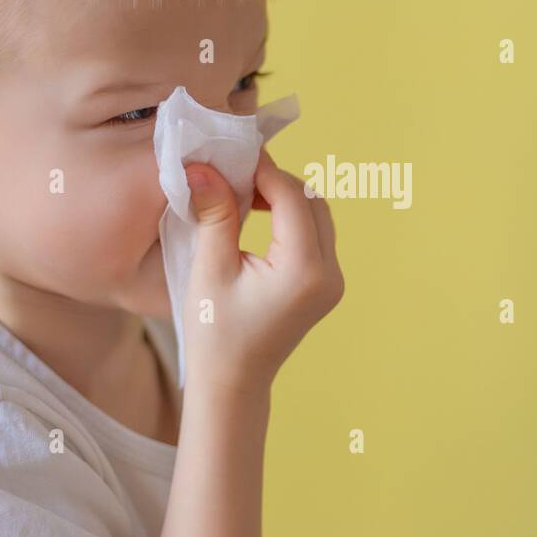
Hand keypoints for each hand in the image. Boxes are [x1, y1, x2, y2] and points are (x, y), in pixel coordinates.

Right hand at [180, 148, 343, 400]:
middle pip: (311, 200)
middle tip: (234, 173)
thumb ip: (215, 213)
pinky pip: (315, 234)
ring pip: (318, 214)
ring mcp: (333, 281)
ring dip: (284, 196)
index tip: (231, 153)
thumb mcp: (209, 269)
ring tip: (241, 193)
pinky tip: (256, 214)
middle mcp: (329, 274)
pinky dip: (290, 217)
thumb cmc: (214, 332)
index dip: (263, 169)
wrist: (232, 383)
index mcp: (304, 271)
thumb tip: (203, 165)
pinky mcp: (326, 285)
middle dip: (274, 180)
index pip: (292, 196)